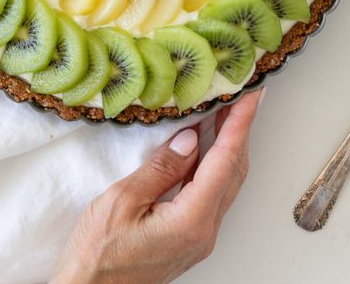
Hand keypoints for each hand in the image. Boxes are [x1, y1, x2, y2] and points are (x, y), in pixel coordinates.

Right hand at [51, 90, 262, 283]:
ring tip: (224, 113)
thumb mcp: (123, 201)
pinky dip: (213, 165)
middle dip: (240, 131)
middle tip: (240, 96)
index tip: (251, 96)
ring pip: (226, 183)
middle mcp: (204, 231)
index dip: (239, 124)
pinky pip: (211, 194)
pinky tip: (202, 148)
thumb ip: (160, 169)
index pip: (225, 161)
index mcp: (192, 220)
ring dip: (228, 147)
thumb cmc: (98, 254)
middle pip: (234, 172)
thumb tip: (190, 139)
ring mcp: (199, 237)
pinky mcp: (188, 238)